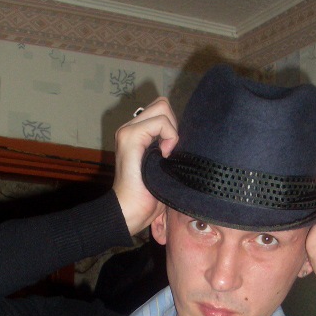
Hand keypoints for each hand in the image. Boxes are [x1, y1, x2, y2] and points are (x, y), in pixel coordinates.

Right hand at [112, 97, 178, 234]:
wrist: (130, 211)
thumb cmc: (148, 197)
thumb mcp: (162, 166)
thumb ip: (168, 146)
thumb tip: (186, 137)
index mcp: (136, 134)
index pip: (161, 111)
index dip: (172, 127)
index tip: (171, 152)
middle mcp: (130, 128)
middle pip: (162, 104)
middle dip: (173, 125)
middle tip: (170, 152)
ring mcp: (128, 130)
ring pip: (162, 107)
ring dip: (171, 131)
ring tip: (166, 155)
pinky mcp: (130, 136)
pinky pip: (160, 121)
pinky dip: (169, 136)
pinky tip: (165, 156)